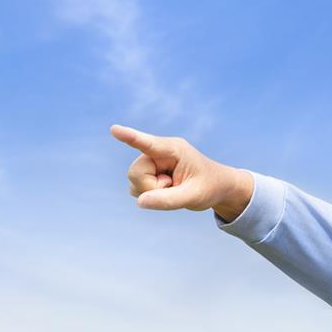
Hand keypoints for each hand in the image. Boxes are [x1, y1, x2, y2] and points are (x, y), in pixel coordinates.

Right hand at [110, 125, 251, 220]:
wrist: (217, 188)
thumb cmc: (209, 187)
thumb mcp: (193, 197)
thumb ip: (168, 200)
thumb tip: (140, 202)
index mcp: (174, 149)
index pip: (148, 143)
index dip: (130, 137)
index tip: (114, 129)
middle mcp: (159, 152)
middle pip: (135, 172)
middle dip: (150, 187)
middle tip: (173, 188)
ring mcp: (153, 162)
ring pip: (134, 181)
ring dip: (151, 192)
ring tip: (173, 188)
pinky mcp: (149, 173)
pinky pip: (136, 188)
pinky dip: (149, 196)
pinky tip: (166, 190)